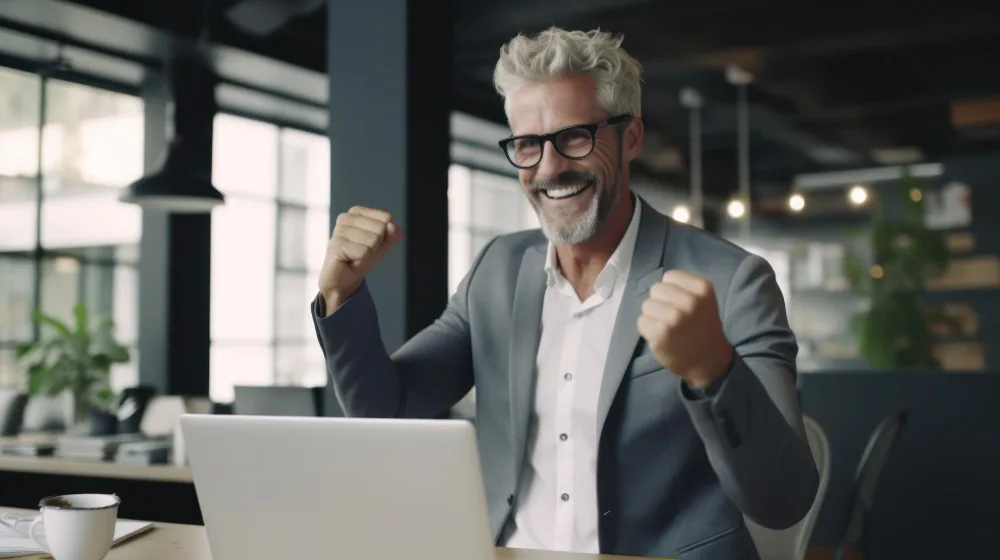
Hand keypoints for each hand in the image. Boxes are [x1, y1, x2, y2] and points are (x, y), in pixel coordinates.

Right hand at [319, 206, 402, 313]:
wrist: (344, 279)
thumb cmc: (361, 258)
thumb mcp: (382, 244)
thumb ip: (392, 235)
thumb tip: (393, 227)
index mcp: (356, 212)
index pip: (386, 218)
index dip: (384, 236)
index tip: (370, 243)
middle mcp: (345, 218)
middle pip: (380, 228)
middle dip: (376, 245)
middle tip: (362, 252)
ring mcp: (339, 231)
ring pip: (373, 240)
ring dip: (368, 254)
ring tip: (355, 256)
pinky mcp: (337, 245)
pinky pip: (364, 252)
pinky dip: (361, 260)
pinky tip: (349, 260)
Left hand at [637, 270, 732, 387]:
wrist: (708, 361)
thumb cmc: (703, 328)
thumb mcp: (703, 301)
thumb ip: (684, 288)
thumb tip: (659, 284)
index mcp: (703, 289)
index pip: (669, 276)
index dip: (670, 290)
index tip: (679, 303)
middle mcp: (690, 301)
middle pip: (656, 289)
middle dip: (660, 301)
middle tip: (672, 317)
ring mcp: (674, 318)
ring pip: (647, 305)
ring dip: (653, 316)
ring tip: (667, 327)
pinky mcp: (660, 333)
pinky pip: (641, 321)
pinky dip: (648, 329)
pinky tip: (662, 337)